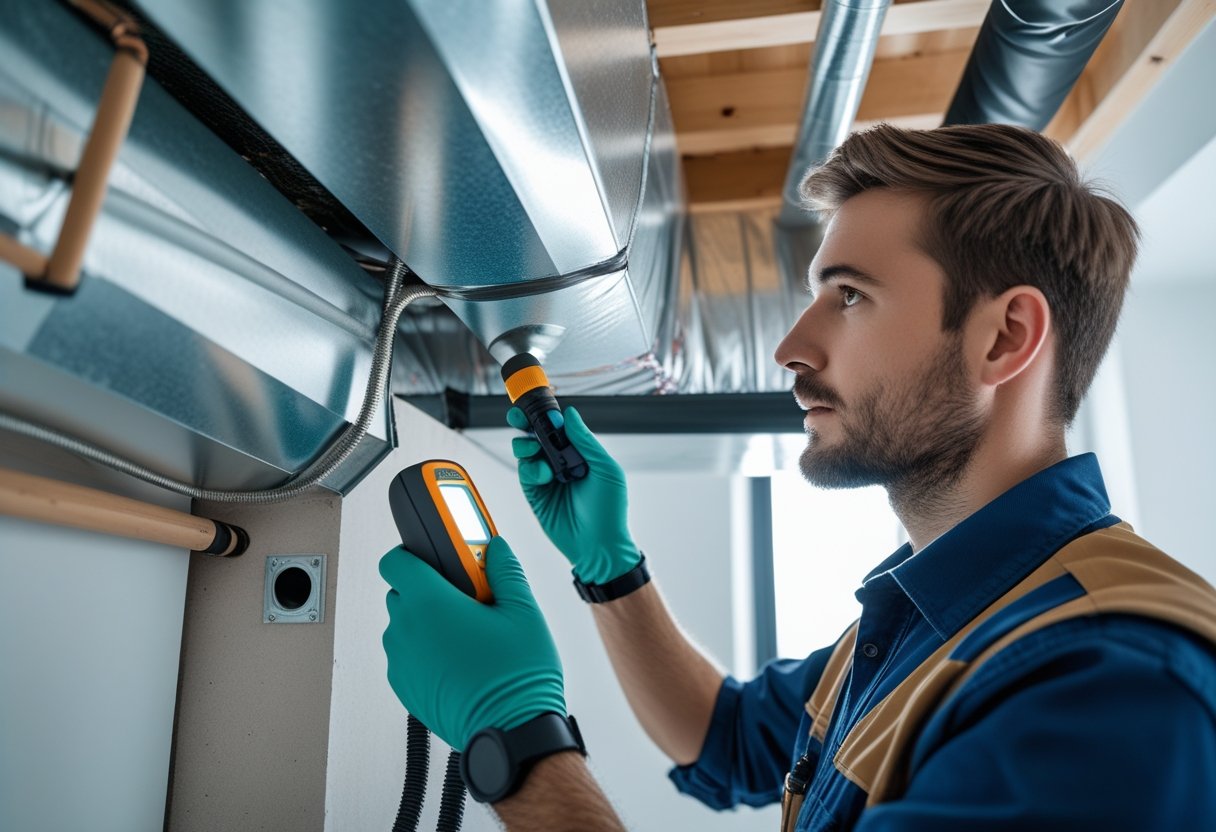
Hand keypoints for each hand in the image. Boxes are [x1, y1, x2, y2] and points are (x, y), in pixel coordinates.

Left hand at [380, 536, 565, 750]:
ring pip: (404, 625)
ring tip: (467, 636)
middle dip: (429, 590)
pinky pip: (406, 656)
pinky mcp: (404, 688)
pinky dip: (424, 652)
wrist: (510, 734)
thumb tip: (496, 549)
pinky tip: (459, 660)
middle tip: (466, 600)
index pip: (395, 561)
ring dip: (426, 623)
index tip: (433, 559)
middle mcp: (406, 630)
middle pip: (401, 591)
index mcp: (430, 603)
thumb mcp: (523, 612)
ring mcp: (401, 662)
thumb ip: (505, 571)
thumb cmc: (516, 679)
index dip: (411, 554)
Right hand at [509, 405, 640, 584]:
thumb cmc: (610, 510)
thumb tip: (569, 414)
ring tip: (535, 450)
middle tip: (518, 416)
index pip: (559, 426)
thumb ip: (586, 441)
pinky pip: (525, 473)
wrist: (598, 547)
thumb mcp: (606, 470)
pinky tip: (543, 475)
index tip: (536, 402)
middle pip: (536, 434)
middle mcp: (561, 461)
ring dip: (526, 445)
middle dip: (525, 422)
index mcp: (580, 452)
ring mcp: (547, 478)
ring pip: (526, 451)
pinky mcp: (535, 494)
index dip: (546, 413)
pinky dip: (530, 468)